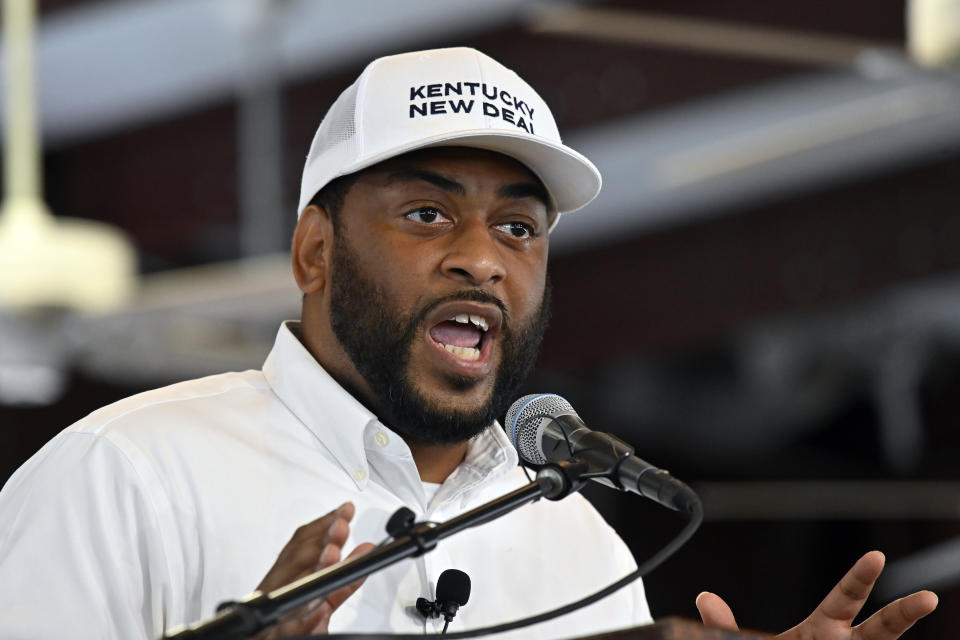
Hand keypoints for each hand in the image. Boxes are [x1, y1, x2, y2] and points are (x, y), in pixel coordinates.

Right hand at [254, 502, 375, 637]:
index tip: (344, 511)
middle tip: (341, 527)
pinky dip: (304, 618)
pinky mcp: (277, 634)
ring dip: (314, 569)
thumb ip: (343, 576)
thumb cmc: (295, 621)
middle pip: (295, 558)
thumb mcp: (324, 597)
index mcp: (286, 575)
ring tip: (333, 555)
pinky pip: (290, 627)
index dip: (323, 523)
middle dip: (320, 540)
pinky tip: (319, 609)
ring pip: (291, 588)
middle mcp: (277, 589)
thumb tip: (366, 549)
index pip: (301, 542)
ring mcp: (275, 612)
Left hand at [696, 551, 937, 638]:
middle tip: (928, 598)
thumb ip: (726, 625)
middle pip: (881, 631)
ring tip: (921, 616)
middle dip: (904, 614)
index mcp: (821, 631)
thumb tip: (705, 599)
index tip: (877, 557)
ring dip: (896, 632)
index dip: (860, 578)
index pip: (844, 599)